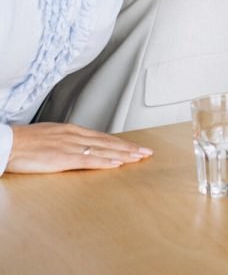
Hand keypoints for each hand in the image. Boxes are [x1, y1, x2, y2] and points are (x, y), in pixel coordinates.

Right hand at [7, 122, 152, 173]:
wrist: (9, 143)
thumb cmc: (27, 141)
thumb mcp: (53, 135)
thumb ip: (69, 140)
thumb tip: (80, 146)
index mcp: (73, 131)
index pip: (104, 137)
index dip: (121, 143)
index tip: (136, 146)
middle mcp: (76, 136)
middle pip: (108, 143)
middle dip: (129, 148)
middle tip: (146, 153)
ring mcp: (70, 147)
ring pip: (103, 150)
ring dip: (123, 155)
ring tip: (139, 158)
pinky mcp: (62, 158)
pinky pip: (88, 161)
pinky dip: (104, 162)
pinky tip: (116, 165)